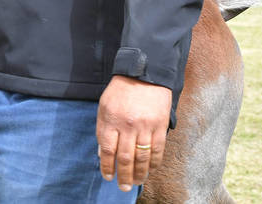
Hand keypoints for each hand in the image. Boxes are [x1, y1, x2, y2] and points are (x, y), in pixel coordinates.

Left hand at [96, 75, 170, 191]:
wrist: (144, 74)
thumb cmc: (121, 91)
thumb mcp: (104, 106)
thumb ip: (103, 129)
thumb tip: (102, 154)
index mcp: (111, 119)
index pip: (107, 149)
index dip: (107, 166)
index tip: (108, 177)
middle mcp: (128, 124)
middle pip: (125, 157)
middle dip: (123, 175)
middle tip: (123, 187)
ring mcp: (145, 126)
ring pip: (142, 157)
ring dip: (139, 173)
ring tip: (136, 182)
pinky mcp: (160, 125)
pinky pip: (157, 150)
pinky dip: (154, 163)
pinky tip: (150, 170)